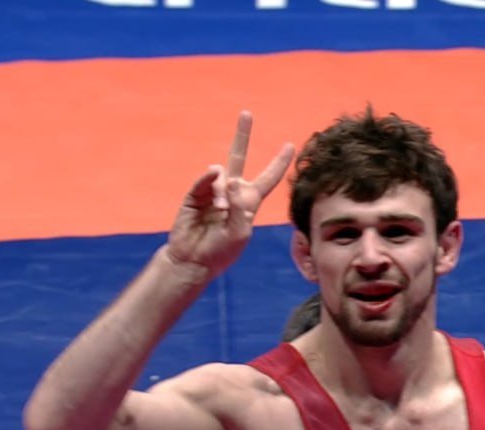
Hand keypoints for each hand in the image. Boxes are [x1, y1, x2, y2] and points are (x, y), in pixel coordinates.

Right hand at [166, 111, 294, 277]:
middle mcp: (232, 191)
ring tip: (221, 211)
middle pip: (238, 157)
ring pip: (222, 174)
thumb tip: (229, 180)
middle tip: (246, 113)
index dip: (279, 163)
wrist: (194, 260)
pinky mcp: (195, 193)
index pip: (268, 178)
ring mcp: (213, 190)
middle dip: (242, 135)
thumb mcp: (240, 234)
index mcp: (249, 201)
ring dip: (223, 191)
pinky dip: (210, 182)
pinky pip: (205, 179)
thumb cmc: (221, 251)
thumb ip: (239, 208)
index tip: (290, 145)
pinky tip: (213, 188)